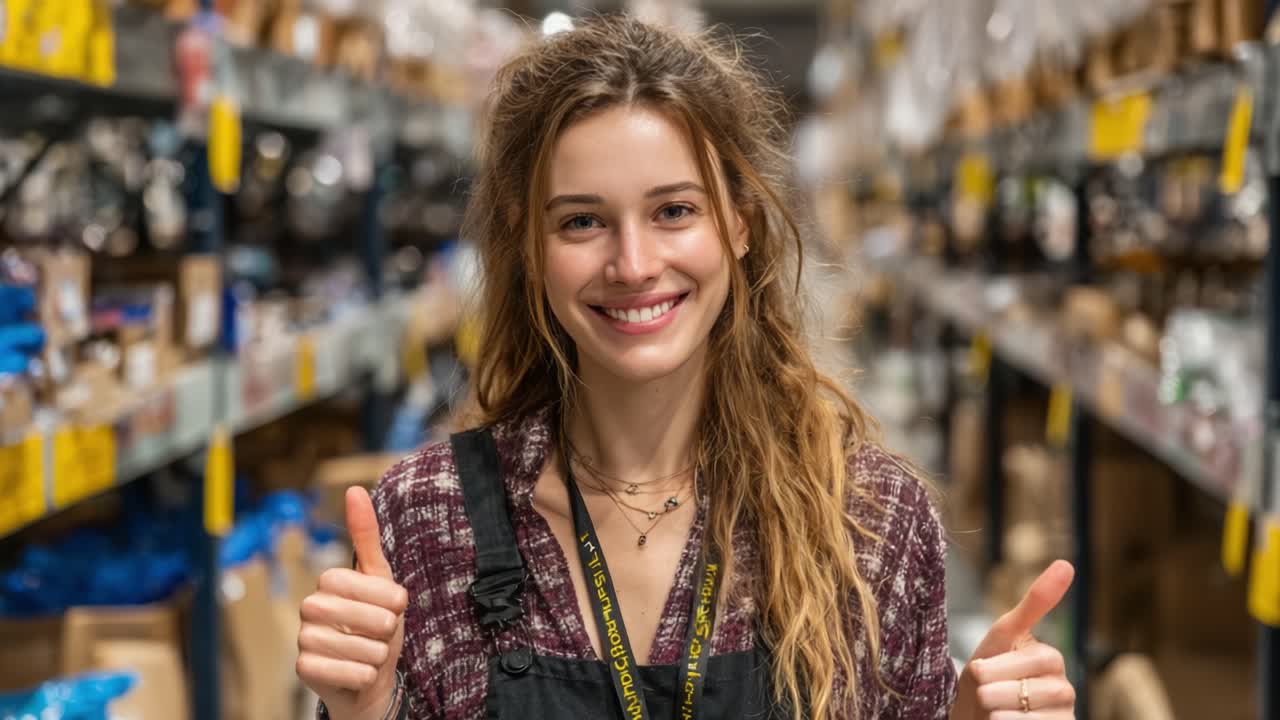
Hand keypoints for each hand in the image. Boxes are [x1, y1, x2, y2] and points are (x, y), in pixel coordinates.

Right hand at [297, 488, 408, 719]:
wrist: (368, 677)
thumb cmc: (376, 626)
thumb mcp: (381, 579)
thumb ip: (367, 537)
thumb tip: (354, 489)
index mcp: (330, 581)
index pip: (376, 587)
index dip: (393, 602)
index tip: (392, 607)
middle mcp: (310, 606)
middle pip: (372, 618)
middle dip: (387, 630)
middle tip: (379, 634)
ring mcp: (304, 638)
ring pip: (364, 647)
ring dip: (378, 655)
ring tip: (368, 654)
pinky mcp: (304, 670)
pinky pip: (352, 672)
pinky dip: (366, 676)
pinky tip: (359, 673)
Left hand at [952, 560, 1076, 719]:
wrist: (969, 714)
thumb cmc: (986, 673)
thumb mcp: (1004, 633)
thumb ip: (1036, 602)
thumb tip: (1067, 563)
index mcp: (1052, 661)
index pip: (1040, 660)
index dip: (1002, 666)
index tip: (978, 671)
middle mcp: (1064, 690)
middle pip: (1039, 691)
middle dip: (998, 691)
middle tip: (982, 692)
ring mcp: (1062, 716)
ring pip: (1038, 717)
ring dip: (1000, 712)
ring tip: (988, 709)